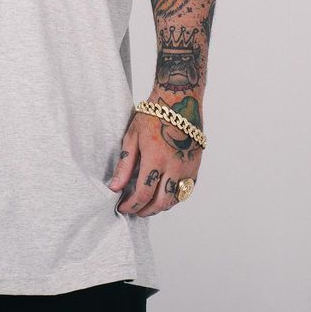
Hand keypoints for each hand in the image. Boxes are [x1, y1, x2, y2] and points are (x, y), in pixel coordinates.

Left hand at [107, 95, 203, 216]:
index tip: (123, 207)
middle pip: (161, 202)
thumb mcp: (132, 136)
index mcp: (156, 159)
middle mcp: (174, 167)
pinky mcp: (195, 166)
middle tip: (134, 211)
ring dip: (160, 207)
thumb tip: (114, 187)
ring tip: (147, 205)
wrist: (178, 100)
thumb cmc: (153, 115)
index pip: (143, 193)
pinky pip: (186, 190)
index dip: (132, 205)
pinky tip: (163, 195)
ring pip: (175, 200)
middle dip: (145, 210)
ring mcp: (187, 168)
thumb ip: (124, 165)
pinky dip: (174, 198)